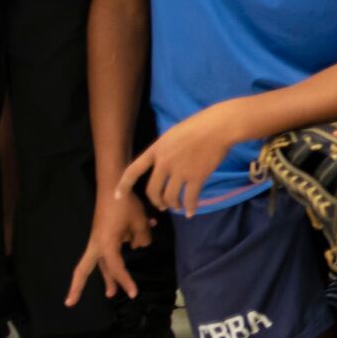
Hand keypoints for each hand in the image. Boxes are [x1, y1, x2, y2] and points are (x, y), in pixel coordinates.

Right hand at [66, 189, 154, 304]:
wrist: (113, 183)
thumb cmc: (125, 204)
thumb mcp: (140, 223)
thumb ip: (142, 239)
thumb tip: (139, 246)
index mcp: (106, 245)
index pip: (117, 268)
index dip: (126, 282)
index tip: (134, 294)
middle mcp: (97, 244)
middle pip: (84, 269)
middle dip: (78, 286)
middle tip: (70, 303)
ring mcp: (99, 238)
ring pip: (102, 261)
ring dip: (109, 274)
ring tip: (112, 292)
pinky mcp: (104, 232)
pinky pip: (114, 244)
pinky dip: (128, 241)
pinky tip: (149, 225)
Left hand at [116, 102, 247, 215]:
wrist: (219, 126)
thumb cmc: (199, 125)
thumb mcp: (173, 134)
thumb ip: (164, 149)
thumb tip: (161, 162)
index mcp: (156, 149)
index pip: (133, 171)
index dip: (123, 185)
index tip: (118, 196)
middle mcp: (164, 162)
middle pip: (152, 190)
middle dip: (156, 201)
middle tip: (162, 206)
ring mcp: (180, 170)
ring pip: (170, 197)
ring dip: (172, 205)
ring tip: (177, 207)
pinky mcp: (197, 177)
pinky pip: (190, 198)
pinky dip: (190, 208)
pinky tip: (191, 212)